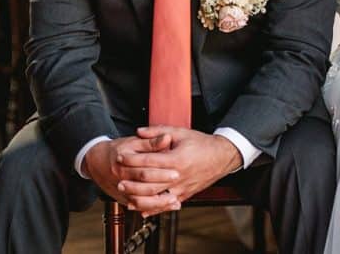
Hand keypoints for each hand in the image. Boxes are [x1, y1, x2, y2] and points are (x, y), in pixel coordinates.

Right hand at [83, 135, 181, 213]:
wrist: (96, 162)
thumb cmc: (118, 150)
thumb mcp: (133, 142)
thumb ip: (151, 142)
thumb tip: (167, 138)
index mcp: (125, 162)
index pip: (145, 169)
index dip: (162, 172)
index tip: (177, 171)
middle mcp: (122, 178)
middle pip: (144, 187)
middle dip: (163, 187)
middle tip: (179, 189)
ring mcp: (121, 190)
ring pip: (140, 201)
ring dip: (158, 203)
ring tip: (175, 201)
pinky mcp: (123, 199)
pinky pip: (138, 206)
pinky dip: (152, 208)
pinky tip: (166, 206)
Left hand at [125, 126, 242, 215]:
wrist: (221, 157)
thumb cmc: (201, 143)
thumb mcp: (180, 132)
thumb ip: (158, 131)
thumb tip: (139, 131)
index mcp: (177, 159)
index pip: (149, 161)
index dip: (132, 159)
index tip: (120, 156)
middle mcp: (179, 177)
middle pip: (149, 183)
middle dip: (131, 180)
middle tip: (117, 177)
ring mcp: (182, 189)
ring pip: (155, 198)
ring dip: (138, 196)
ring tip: (125, 192)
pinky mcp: (184, 196)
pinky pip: (165, 205)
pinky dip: (151, 208)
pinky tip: (140, 207)